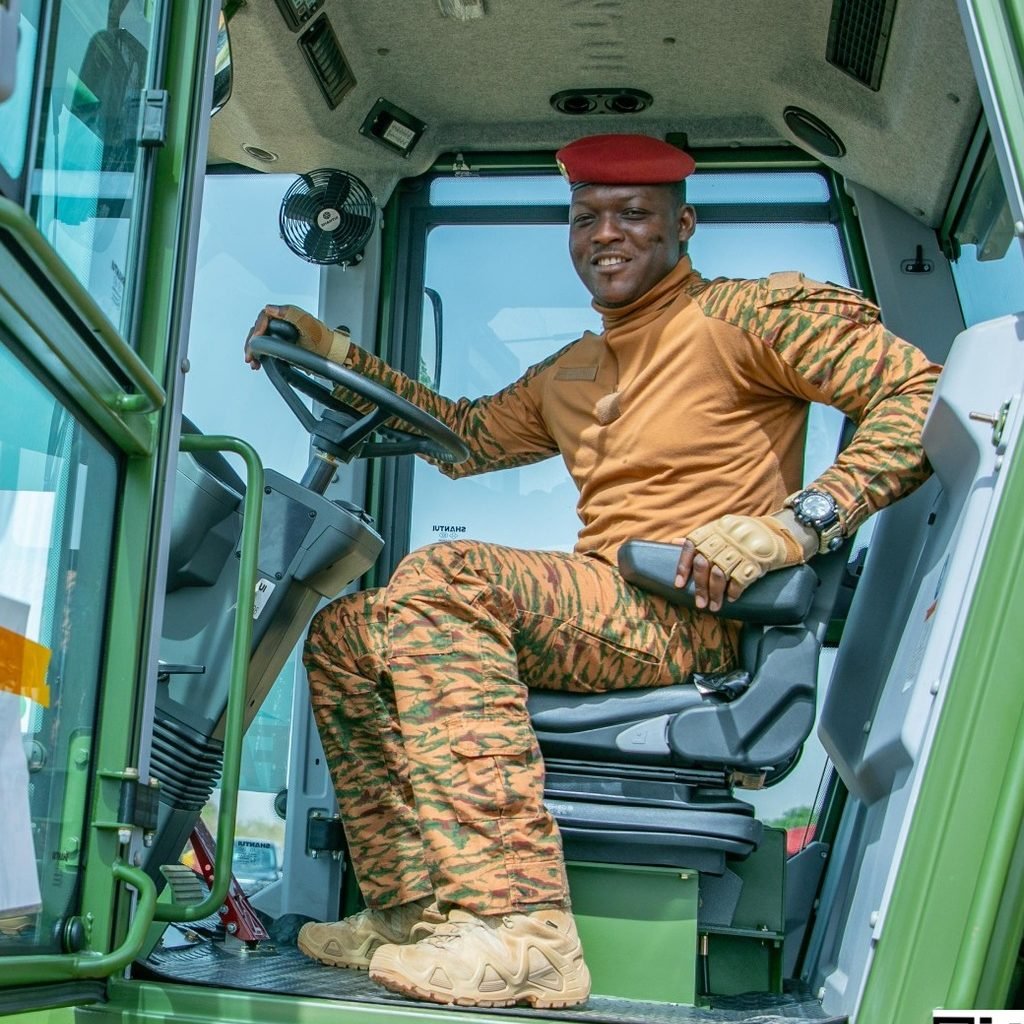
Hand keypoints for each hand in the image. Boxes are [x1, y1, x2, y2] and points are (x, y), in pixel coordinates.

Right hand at [244, 304, 350, 369]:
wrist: (333, 356)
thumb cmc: (324, 341)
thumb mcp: (309, 326)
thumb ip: (290, 314)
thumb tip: (270, 308)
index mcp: (288, 315)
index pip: (264, 317)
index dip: (257, 329)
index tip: (255, 342)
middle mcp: (284, 322)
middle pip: (260, 329)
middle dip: (253, 343)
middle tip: (250, 356)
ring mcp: (283, 334)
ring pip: (261, 339)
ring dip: (254, 350)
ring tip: (254, 362)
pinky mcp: (284, 345)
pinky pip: (267, 348)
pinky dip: (261, 355)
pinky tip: (259, 363)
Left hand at [672, 510, 815, 611]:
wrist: (783, 532)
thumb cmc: (747, 534)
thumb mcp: (723, 528)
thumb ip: (702, 537)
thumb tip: (674, 543)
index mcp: (715, 529)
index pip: (691, 546)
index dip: (683, 567)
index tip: (679, 585)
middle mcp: (725, 537)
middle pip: (704, 564)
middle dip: (700, 587)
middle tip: (699, 604)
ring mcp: (742, 548)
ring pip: (719, 574)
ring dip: (714, 594)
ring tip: (713, 607)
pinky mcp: (757, 560)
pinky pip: (740, 580)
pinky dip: (734, 592)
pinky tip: (732, 599)